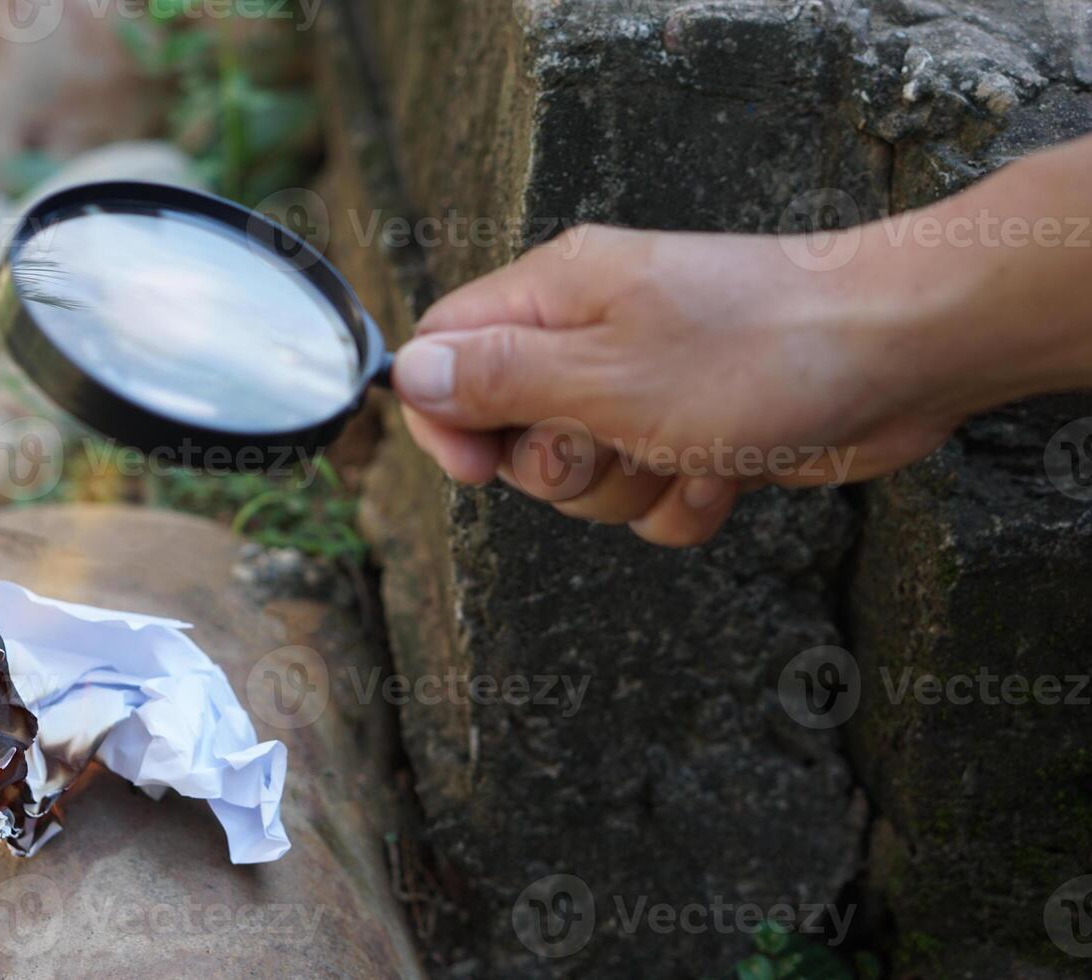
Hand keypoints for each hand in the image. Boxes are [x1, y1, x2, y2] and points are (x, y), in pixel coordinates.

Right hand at [392, 223, 969, 546]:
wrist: (902, 353)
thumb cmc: (761, 349)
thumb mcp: (607, 374)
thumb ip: (500, 377)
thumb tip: (406, 371)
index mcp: (557, 297)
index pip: (446, 351)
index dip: (445, 418)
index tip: (478, 468)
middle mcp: (593, 338)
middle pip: (511, 431)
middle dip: (561, 465)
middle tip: (618, 438)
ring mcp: (646, 388)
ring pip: (583, 478)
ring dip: (632, 488)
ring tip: (689, 447)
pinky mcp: (695, 433)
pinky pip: (650, 500)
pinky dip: (686, 501)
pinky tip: (730, 471)